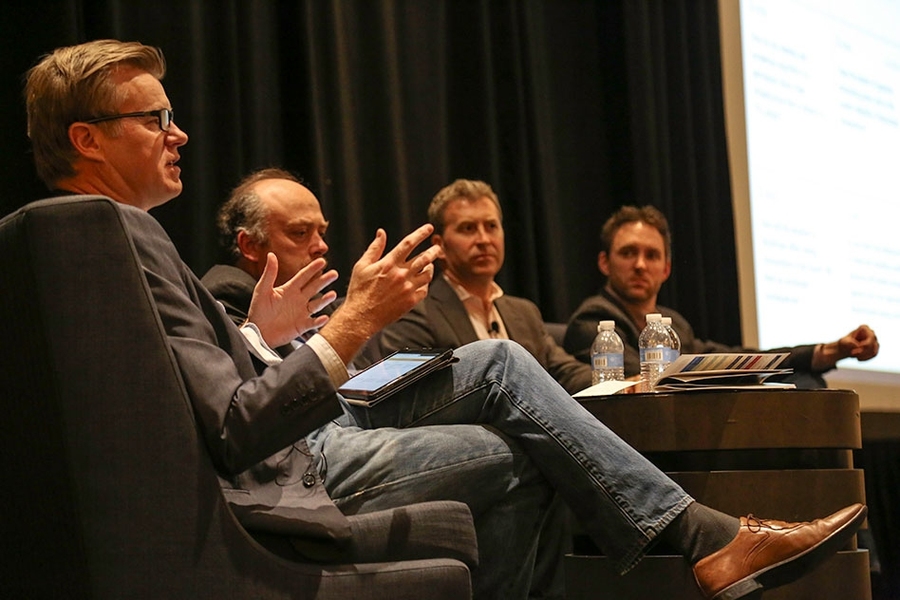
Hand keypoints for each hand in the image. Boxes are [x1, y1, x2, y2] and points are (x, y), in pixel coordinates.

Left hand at [246, 253, 338, 347]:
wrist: (257, 332)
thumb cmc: (258, 311)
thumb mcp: (262, 290)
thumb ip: (269, 273)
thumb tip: (271, 254)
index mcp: (289, 289)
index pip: (303, 276)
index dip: (312, 269)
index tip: (322, 261)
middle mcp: (298, 299)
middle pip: (314, 287)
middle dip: (324, 280)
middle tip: (334, 274)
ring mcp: (301, 313)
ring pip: (317, 304)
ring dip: (325, 299)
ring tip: (333, 294)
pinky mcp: (301, 326)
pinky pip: (313, 323)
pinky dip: (319, 321)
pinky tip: (324, 317)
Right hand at [320, 224, 440, 363]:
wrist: (361, 317)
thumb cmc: (359, 291)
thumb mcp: (362, 266)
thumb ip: (374, 248)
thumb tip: (381, 233)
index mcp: (389, 264)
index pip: (408, 243)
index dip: (420, 234)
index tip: (429, 228)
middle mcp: (401, 274)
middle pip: (424, 258)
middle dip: (434, 251)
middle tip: (438, 248)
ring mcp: (407, 288)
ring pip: (427, 274)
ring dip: (431, 267)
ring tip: (430, 265)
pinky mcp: (411, 301)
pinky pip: (425, 289)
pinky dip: (425, 283)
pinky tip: (422, 281)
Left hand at [812, 324, 878, 370]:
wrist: (844, 348)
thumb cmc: (844, 344)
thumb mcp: (843, 342)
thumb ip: (849, 343)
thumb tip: (857, 345)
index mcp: (864, 328)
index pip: (870, 337)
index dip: (865, 346)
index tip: (854, 350)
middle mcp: (871, 333)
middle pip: (872, 345)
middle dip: (863, 352)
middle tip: (852, 354)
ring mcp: (874, 340)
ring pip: (874, 351)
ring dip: (864, 356)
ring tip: (854, 356)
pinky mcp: (875, 347)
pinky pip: (874, 354)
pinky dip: (866, 358)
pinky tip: (858, 359)